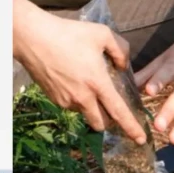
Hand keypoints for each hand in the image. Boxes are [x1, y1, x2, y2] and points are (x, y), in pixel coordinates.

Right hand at [15, 9, 146, 144]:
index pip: (118, 112)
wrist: (33, 38)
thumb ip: (120, 50)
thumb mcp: (102, 34)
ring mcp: (66, 101)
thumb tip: (123, 66)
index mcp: (97, 83)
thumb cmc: (68, 33)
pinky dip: (77, 99)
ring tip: (88, 85)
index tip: (140, 139)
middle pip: (101, 123)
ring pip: (85, 114)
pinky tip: (74, 81)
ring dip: (92, 108)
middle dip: (109, 121)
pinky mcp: (54, 99)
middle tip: (112, 108)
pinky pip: (71, 106)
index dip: (131, 128)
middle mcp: (82, 98)